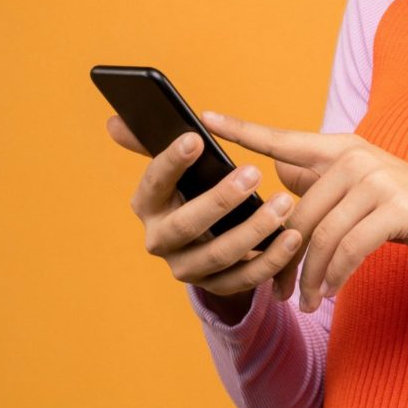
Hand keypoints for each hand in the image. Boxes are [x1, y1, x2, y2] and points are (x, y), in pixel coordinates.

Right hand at [105, 114, 304, 301]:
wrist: (204, 238)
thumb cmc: (192, 188)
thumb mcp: (174, 168)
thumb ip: (149, 142)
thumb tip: (114, 121)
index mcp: (148, 205)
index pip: (154, 183)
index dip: (171, 161)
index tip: (195, 138)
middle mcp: (160, 241)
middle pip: (186, 225)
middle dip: (219, 199)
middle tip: (253, 172)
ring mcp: (187, 268)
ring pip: (219, 255)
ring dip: (253, 230)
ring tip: (284, 203)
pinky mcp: (216, 286)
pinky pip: (245, 278)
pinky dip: (271, 260)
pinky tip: (293, 237)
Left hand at [197, 110, 407, 313]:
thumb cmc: (398, 206)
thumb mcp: (357, 186)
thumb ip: (318, 177)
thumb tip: (277, 168)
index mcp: (341, 147)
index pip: (285, 140)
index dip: (245, 130)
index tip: (206, 117)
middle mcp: (357, 157)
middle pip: (299, 211)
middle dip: (285, 258)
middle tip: (278, 293)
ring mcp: (378, 179)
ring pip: (322, 235)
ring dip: (310, 277)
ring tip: (305, 303)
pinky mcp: (395, 206)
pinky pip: (348, 248)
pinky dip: (335, 276)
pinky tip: (328, 293)